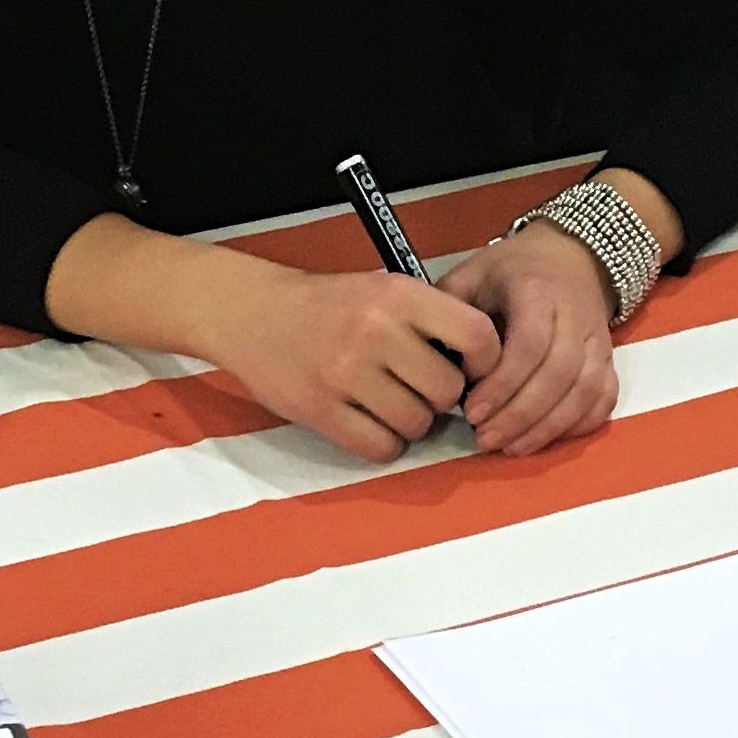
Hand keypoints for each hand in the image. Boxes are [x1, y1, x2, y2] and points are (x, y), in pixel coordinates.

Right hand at [205, 262, 502, 463]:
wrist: (252, 312)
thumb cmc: (327, 304)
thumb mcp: (383, 289)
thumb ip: (429, 319)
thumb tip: (480, 370)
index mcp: (398, 295)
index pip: (476, 335)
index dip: (485, 362)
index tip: (470, 370)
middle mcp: (376, 331)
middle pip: (447, 391)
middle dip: (441, 399)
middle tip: (419, 389)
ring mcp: (346, 373)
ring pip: (416, 424)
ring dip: (411, 423)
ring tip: (389, 403)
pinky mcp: (320, 410)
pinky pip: (380, 448)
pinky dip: (382, 443)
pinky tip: (369, 422)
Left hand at [438, 224, 617, 457]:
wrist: (569, 256)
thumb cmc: (511, 271)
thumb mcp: (471, 274)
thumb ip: (449, 310)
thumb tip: (431, 358)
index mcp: (537, 290)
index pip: (531, 343)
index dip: (503, 384)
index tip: (472, 412)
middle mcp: (575, 314)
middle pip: (560, 373)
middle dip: (521, 415)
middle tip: (485, 439)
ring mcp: (598, 339)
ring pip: (586, 391)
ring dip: (548, 427)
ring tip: (510, 448)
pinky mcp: (609, 359)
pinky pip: (604, 398)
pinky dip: (579, 424)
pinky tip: (546, 439)